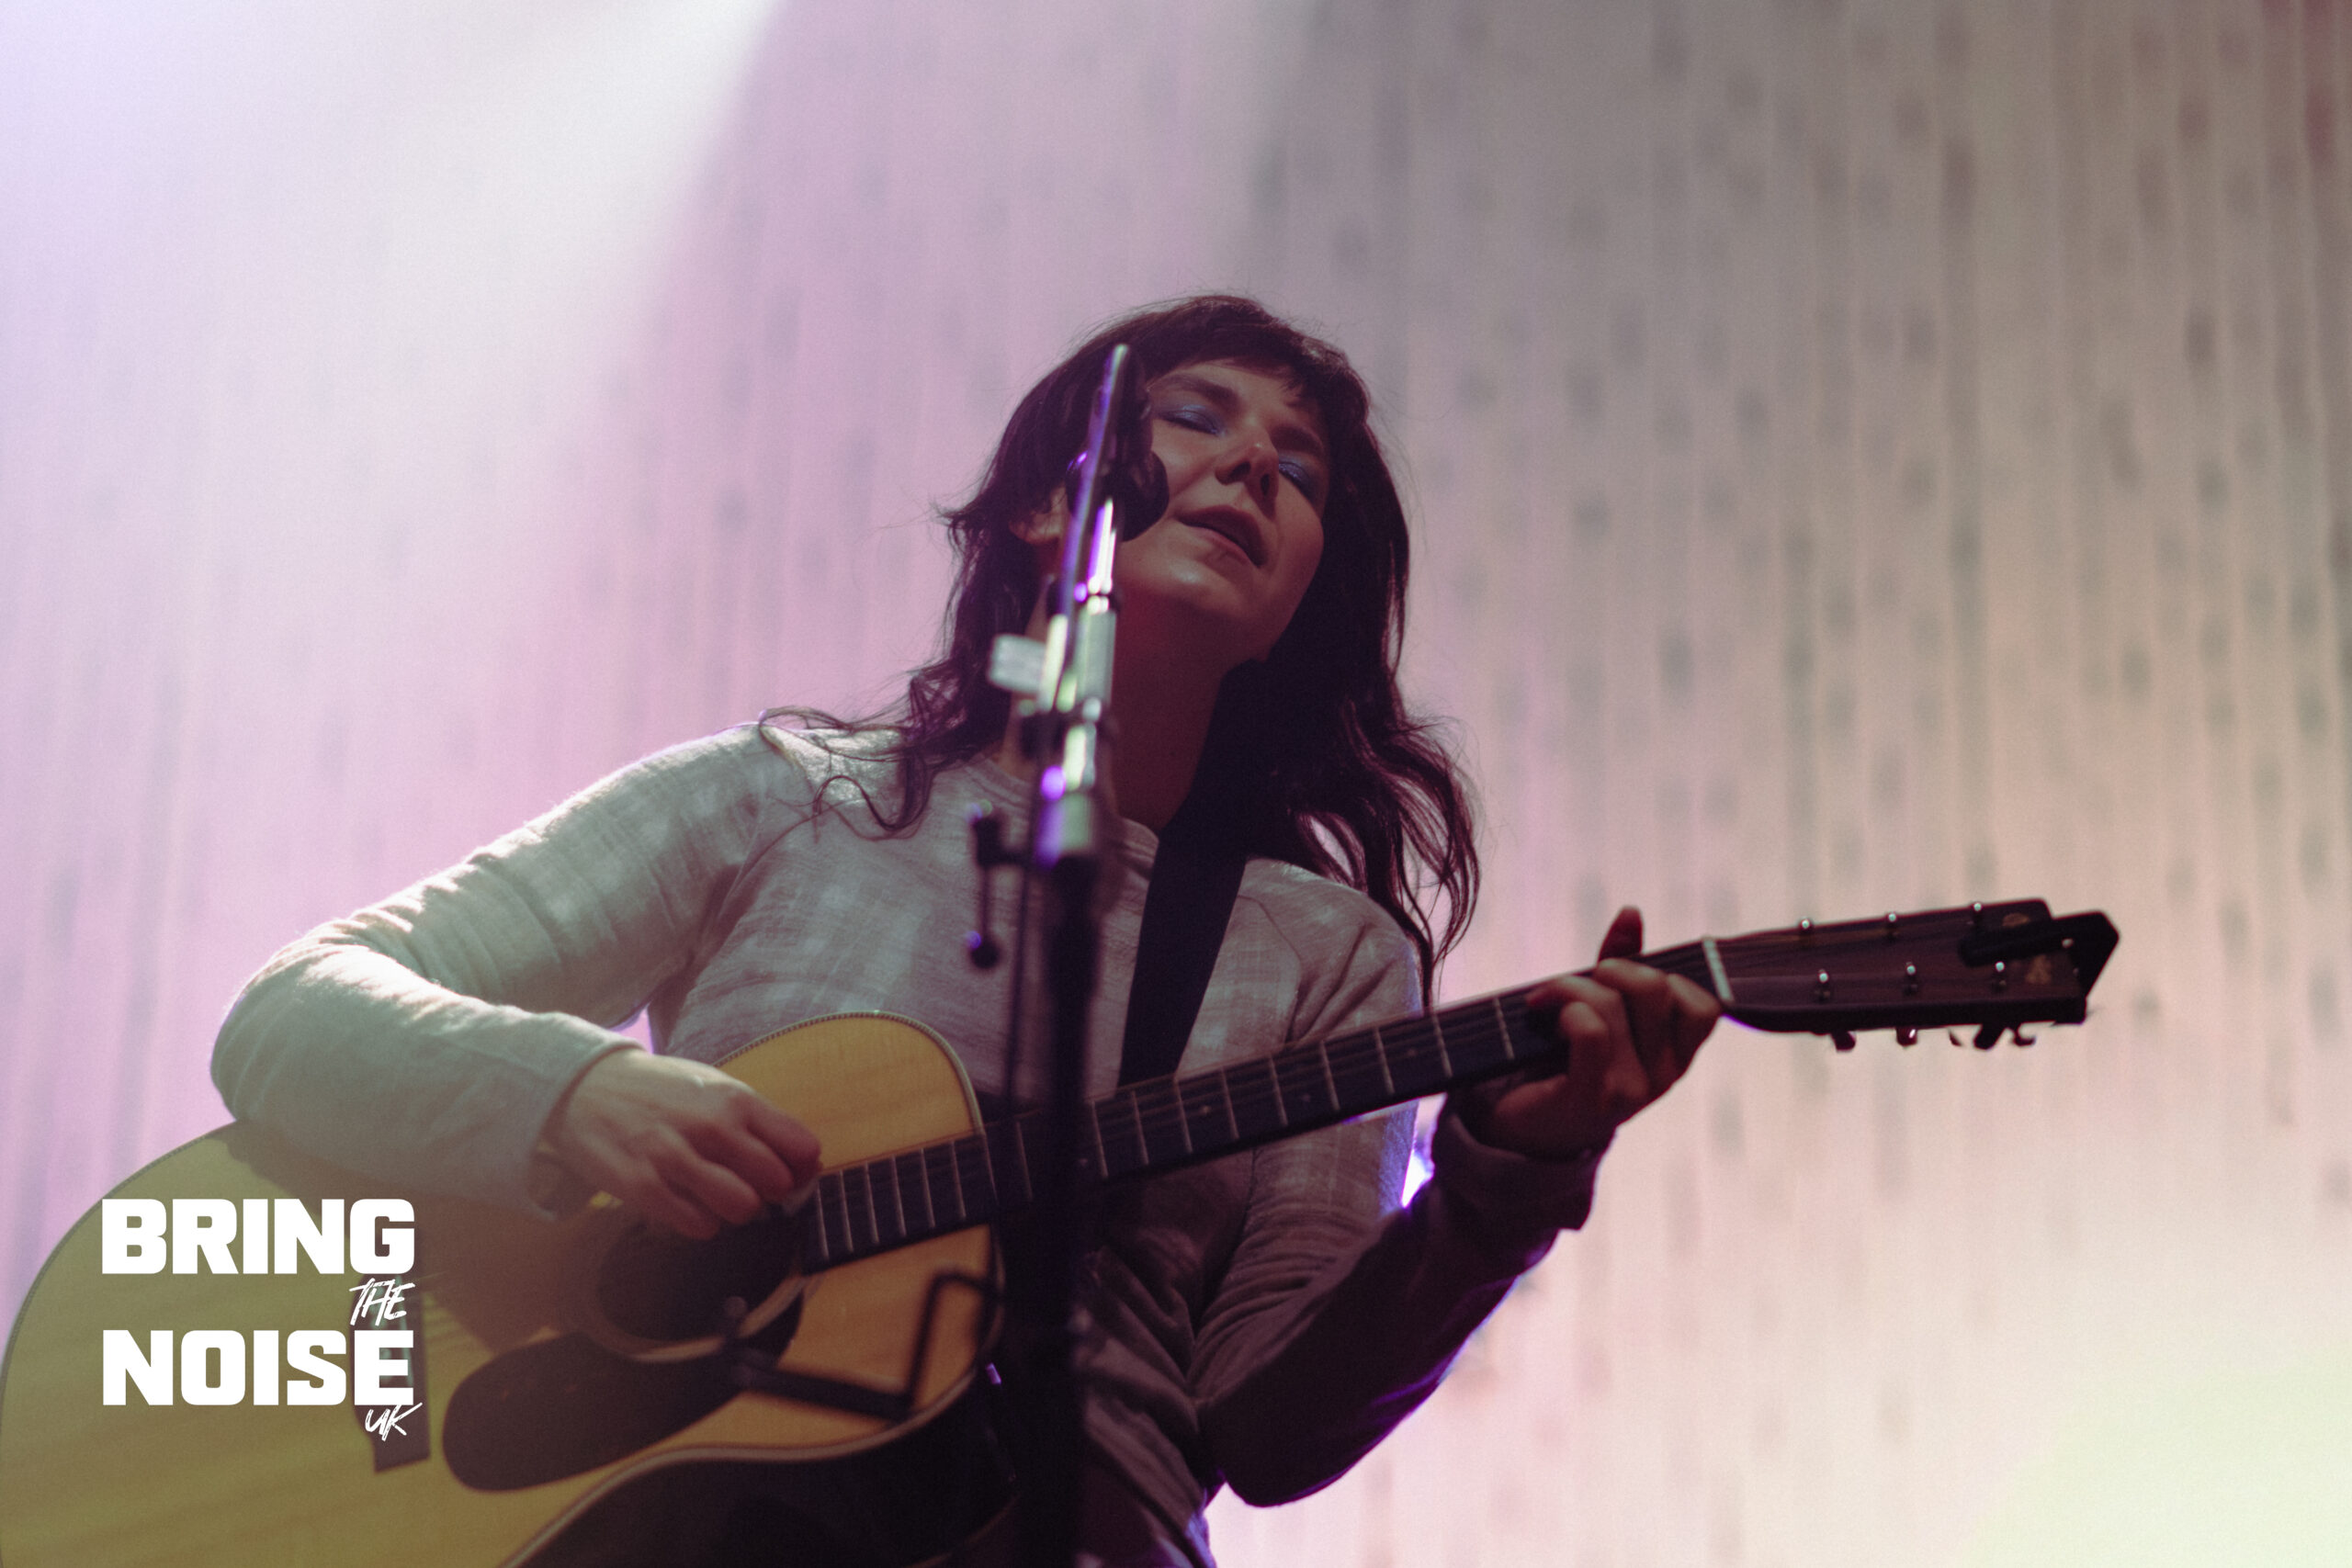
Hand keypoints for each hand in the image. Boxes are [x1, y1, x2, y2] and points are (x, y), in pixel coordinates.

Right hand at [545, 1049, 820, 1238]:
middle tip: (747, 1183)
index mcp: (735, 1099)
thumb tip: (808, 1163)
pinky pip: (697, 1225)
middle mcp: (710, 1125)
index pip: (801, 1147)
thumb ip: (759, 1122)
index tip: (789, 1172)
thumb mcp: (714, 1088)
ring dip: (736, 1209)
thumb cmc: (661, 1091)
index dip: (802, 1168)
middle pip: (777, 1182)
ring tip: (718, 1195)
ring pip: (741, 1207)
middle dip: (770, 1192)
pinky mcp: (642, 1186)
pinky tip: (688, 1203)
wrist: (584, 1086)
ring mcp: (675, 1156)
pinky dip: (701, 1223)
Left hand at [1460, 906, 1719, 1157]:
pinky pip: (1590, 1030)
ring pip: (1613, 1004)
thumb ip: (1620, 962)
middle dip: (1613, 969)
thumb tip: (1631, 912)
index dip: (1664, 976)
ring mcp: (1633, 1091)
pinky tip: (1544, 1019)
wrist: (1520, 1126)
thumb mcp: (1600, 1007)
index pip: (1704, 1004)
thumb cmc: (1564, 1061)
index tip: (1621, 980)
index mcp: (1676, 1054)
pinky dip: (1563, 1009)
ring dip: (1568, 987)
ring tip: (1543, 1000)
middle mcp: (1665, 1075)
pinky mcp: (1594, 1099)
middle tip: (1582, 981)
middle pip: (1658, 989)